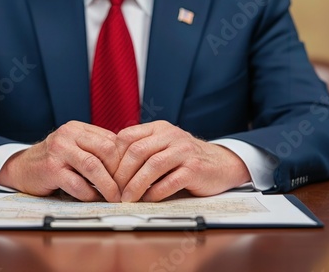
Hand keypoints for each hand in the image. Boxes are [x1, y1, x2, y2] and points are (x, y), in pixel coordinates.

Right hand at [0, 121, 120, 201]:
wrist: (20, 167)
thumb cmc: (53, 160)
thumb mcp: (74, 147)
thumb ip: (95, 150)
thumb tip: (127, 164)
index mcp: (78, 128)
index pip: (111, 140)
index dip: (125, 160)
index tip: (131, 176)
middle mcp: (68, 135)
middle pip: (106, 149)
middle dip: (120, 172)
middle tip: (126, 188)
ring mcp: (59, 151)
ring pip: (94, 166)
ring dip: (108, 186)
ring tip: (115, 197)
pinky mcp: (51, 169)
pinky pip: (77, 184)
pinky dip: (89, 194)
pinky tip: (94, 199)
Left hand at [114, 121, 250, 201]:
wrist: (222, 164)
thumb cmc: (185, 158)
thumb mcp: (163, 146)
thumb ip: (141, 150)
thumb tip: (110, 168)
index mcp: (159, 128)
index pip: (127, 136)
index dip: (113, 157)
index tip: (106, 174)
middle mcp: (171, 136)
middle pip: (137, 151)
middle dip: (121, 174)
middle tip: (114, 191)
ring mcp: (184, 151)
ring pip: (152, 166)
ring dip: (136, 185)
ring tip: (127, 199)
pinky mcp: (195, 169)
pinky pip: (170, 181)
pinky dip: (155, 193)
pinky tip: (148, 200)